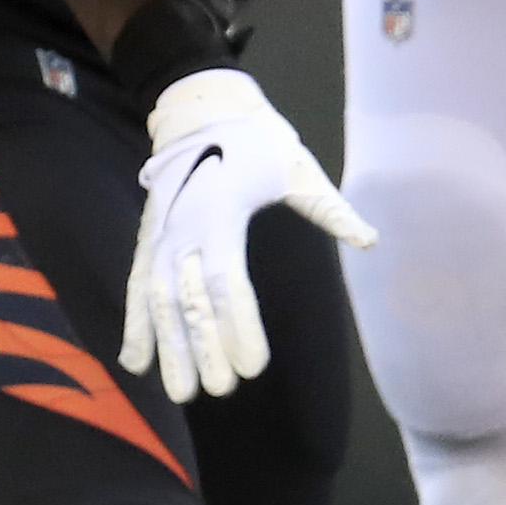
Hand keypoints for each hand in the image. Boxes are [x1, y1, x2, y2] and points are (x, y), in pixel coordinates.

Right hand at [122, 71, 376, 400]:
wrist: (202, 110)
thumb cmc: (259, 142)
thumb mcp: (299, 169)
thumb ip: (331, 210)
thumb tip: (371, 240)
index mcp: (219, 215)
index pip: (225, 282)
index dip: (237, 327)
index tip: (252, 368)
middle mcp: (181, 229)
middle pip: (188, 301)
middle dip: (203, 349)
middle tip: (219, 393)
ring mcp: (159, 236)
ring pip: (157, 302)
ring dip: (168, 350)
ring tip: (181, 394)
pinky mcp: (148, 240)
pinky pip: (136, 288)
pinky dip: (134, 325)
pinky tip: (134, 364)